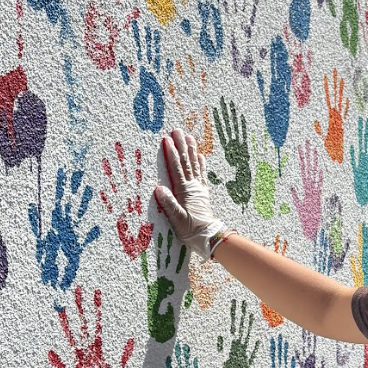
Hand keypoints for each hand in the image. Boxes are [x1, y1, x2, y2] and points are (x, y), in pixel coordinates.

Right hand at [154, 127, 226, 252]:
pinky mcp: (203, 193)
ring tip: (189, 136)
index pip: (177, 168)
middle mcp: (193, 186)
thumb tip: (158, 188)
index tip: (166, 139)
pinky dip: (201, 163)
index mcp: (185, 190)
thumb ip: (169, 204)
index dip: (171, 153)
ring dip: (191, 149)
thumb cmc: (191, 230)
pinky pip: (201, 174)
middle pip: (186, 161)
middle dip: (181, 145)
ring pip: (194, 164)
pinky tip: (200, 155)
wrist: (208, 237)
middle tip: (177, 130)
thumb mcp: (177, 219)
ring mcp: (199, 188)